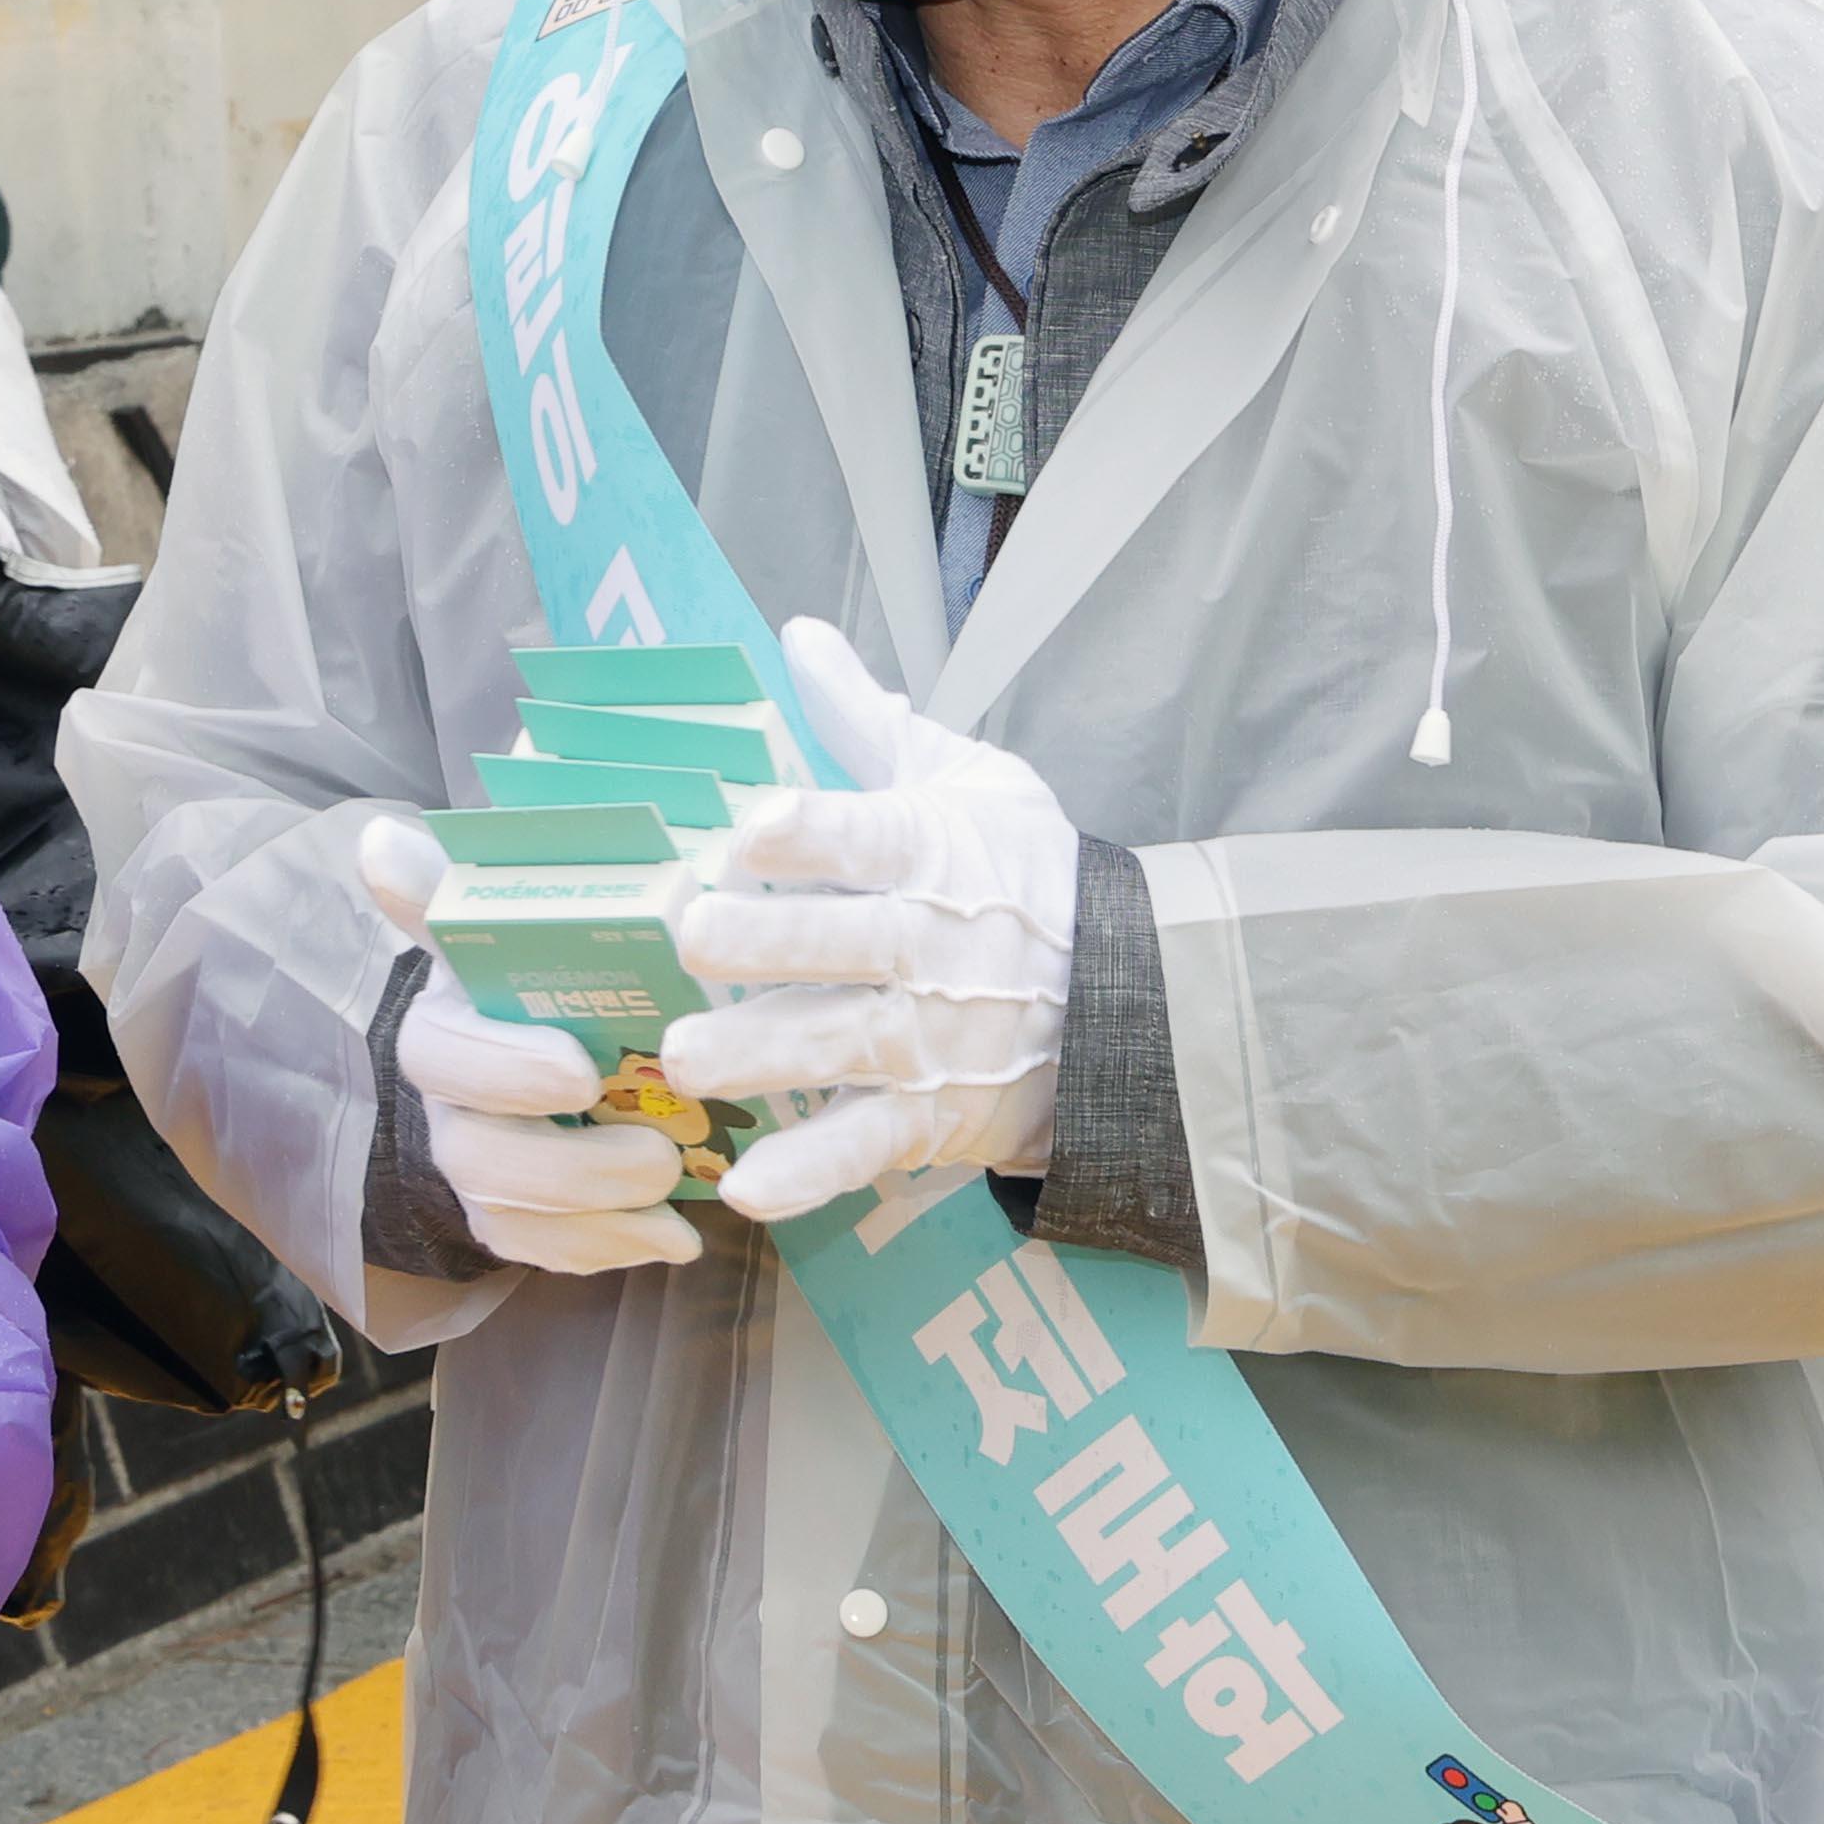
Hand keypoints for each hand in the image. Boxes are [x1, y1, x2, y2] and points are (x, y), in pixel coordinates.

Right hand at [375, 814, 702, 1272]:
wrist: (527, 1037)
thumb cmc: (525, 972)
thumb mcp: (494, 924)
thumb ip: (448, 890)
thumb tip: (376, 837)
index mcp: (444, 1026)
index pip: (443, 1051)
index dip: (503, 1068)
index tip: (576, 1071)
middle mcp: (447, 1107)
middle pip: (479, 1155)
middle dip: (569, 1165)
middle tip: (655, 1151)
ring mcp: (477, 1171)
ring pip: (512, 1215)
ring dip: (599, 1213)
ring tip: (675, 1189)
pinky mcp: (512, 1222)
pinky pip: (548, 1256)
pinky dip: (613, 1251)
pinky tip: (676, 1239)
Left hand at [658, 619, 1076, 1219]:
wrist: (1137, 1003)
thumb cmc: (1030, 879)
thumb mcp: (973, 784)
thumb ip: (872, 722)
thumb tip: (796, 635)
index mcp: (934, 854)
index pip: (868, 836)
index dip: (812, 830)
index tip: (750, 826)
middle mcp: (930, 947)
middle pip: (842, 942)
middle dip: (766, 941)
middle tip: (689, 933)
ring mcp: (932, 1040)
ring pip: (840, 1046)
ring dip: (764, 1055)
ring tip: (686, 1059)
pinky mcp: (932, 1119)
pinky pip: (867, 1148)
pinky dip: (813, 1173)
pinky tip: (750, 1188)